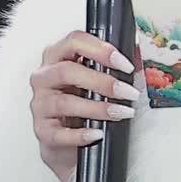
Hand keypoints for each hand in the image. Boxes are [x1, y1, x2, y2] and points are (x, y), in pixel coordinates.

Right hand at [28, 31, 138, 181]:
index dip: (101, 50)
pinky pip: (59, 133)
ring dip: (98, 108)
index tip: (125, 65)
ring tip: (122, 112)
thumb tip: (139, 56)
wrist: (68, 140)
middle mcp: (44, 78)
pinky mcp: (42, 130)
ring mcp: (40, 104)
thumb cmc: (82, 101)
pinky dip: (80, 134)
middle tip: (128, 92)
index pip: (74, 41)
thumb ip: (116, 65)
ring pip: (64, 102)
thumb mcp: (98, 79)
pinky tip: (98, 133)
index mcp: (58, 57)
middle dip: (103, 82)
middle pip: (67, 71)